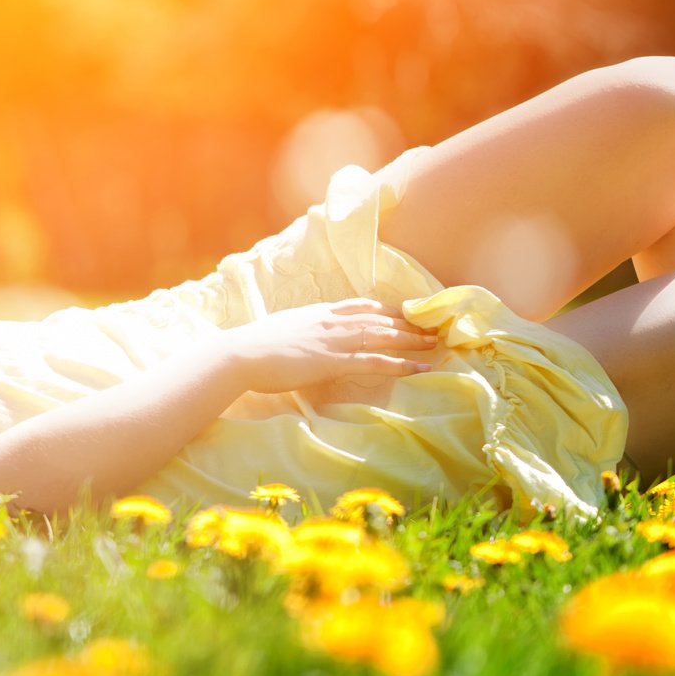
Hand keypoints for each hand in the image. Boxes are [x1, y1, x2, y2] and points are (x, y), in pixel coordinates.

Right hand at [220, 298, 438, 395]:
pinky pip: (375, 362)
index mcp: (318, 313)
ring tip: (434, 344)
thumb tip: (306, 338)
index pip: (360, 306)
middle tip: (432, 328)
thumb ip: (301, 331)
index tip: (405, 314)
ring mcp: (333, 340)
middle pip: (378, 319)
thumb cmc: (254, 347)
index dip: (386, 310)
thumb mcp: (283, 331)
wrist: (240, 355)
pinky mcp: (333, 361)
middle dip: (407, 324)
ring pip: (383, 336)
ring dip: (412, 340)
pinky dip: (402, 364)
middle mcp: (330, 322)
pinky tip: (420, 369)